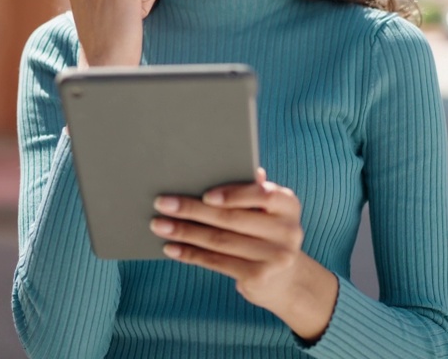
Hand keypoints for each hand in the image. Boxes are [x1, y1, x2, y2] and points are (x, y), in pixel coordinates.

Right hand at [65, 0, 155, 66]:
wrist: (104, 61)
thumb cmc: (102, 41)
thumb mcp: (106, 7)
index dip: (109, 3)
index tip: (100, 18)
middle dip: (122, 1)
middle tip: (109, 22)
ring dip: (133, 5)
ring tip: (117, 22)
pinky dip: (144, 11)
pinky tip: (127, 22)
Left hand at [151, 168, 339, 341]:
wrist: (285, 279)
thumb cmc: (266, 233)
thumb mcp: (266, 211)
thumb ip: (251, 191)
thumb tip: (233, 168)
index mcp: (288, 204)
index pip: (262, 196)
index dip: (233, 195)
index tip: (205, 195)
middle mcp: (287, 231)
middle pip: (232, 219)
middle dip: (192, 210)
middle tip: (162, 203)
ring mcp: (274, 257)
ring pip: (220, 241)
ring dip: (185, 232)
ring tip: (159, 225)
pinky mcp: (257, 277)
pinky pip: (217, 262)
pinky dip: (190, 254)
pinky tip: (171, 247)